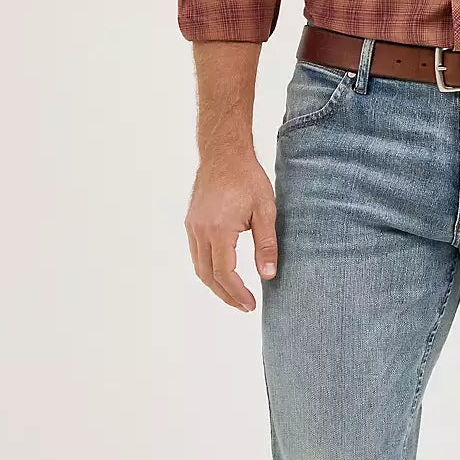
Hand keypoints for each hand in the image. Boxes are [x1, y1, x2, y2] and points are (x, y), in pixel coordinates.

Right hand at [185, 153, 278, 308]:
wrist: (224, 154)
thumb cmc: (247, 178)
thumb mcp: (265, 210)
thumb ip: (266, 244)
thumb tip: (267, 275)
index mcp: (218, 230)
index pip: (225, 273)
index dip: (237, 293)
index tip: (249, 305)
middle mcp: (200, 231)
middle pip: (208, 275)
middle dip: (226, 295)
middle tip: (243, 306)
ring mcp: (193, 226)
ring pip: (199, 266)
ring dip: (215, 284)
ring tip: (234, 295)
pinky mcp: (191, 222)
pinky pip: (197, 253)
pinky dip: (208, 268)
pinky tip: (223, 272)